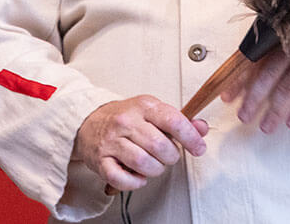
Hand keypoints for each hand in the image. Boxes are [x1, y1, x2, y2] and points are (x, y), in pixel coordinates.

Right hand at [74, 96, 207, 192]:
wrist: (88, 121)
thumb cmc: (124, 118)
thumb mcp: (152, 112)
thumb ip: (178, 121)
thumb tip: (201, 128)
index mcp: (143, 106)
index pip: (173, 121)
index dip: (191, 138)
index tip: (198, 148)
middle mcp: (126, 121)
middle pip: (160, 146)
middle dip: (171, 157)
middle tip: (167, 156)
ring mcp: (112, 141)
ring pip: (144, 164)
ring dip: (155, 170)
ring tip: (153, 165)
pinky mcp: (101, 160)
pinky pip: (123, 178)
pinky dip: (135, 182)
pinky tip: (138, 175)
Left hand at [220, 50, 289, 133]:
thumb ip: (271, 42)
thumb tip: (244, 66)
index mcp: (278, 33)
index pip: (252, 58)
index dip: (238, 79)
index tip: (227, 97)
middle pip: (267, 75)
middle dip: (253, 98)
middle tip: (243, 117)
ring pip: (289, 87)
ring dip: (276, 110)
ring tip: (265, 128)